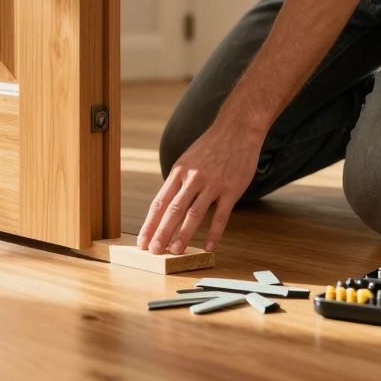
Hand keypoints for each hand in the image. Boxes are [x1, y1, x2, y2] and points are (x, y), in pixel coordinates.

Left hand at [136, 122, 261, 254]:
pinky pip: (221, 216)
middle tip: (153, 251)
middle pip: (173, 210)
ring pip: (194, 214)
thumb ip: (178, 181)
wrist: (238, 129)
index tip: (143, 240)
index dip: (150, 223)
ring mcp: (212, 184)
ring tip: (175, 251)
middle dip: (161, 232)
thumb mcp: (188, 159)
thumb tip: (166, 206)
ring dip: (183, 234)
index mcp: (179, 171)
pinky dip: (214, 233)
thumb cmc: (211, 147)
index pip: (160, 202)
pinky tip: (208, 246)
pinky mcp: (231, 189)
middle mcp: (192, 178)